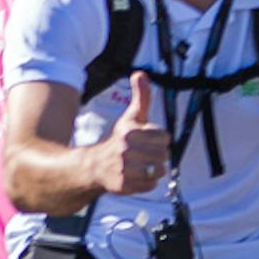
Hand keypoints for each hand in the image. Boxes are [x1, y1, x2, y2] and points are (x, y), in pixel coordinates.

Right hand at [96, 72, 166, 197]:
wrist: (93, 166)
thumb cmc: (118, 140)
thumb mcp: (130, 117)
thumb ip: (141, 96)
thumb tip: (140, 74)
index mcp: (129, 132)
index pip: (164, 137)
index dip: (158, 139)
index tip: (146, 140)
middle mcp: (125, 150)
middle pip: (164, 154)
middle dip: (157, 154)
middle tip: (143, 155)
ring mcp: (124, 169)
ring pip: (160, 170)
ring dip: (154, 169)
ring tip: (141, 166)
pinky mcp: (124, 185)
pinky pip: (151, 184)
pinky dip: (147, 182)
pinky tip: (136, 176)